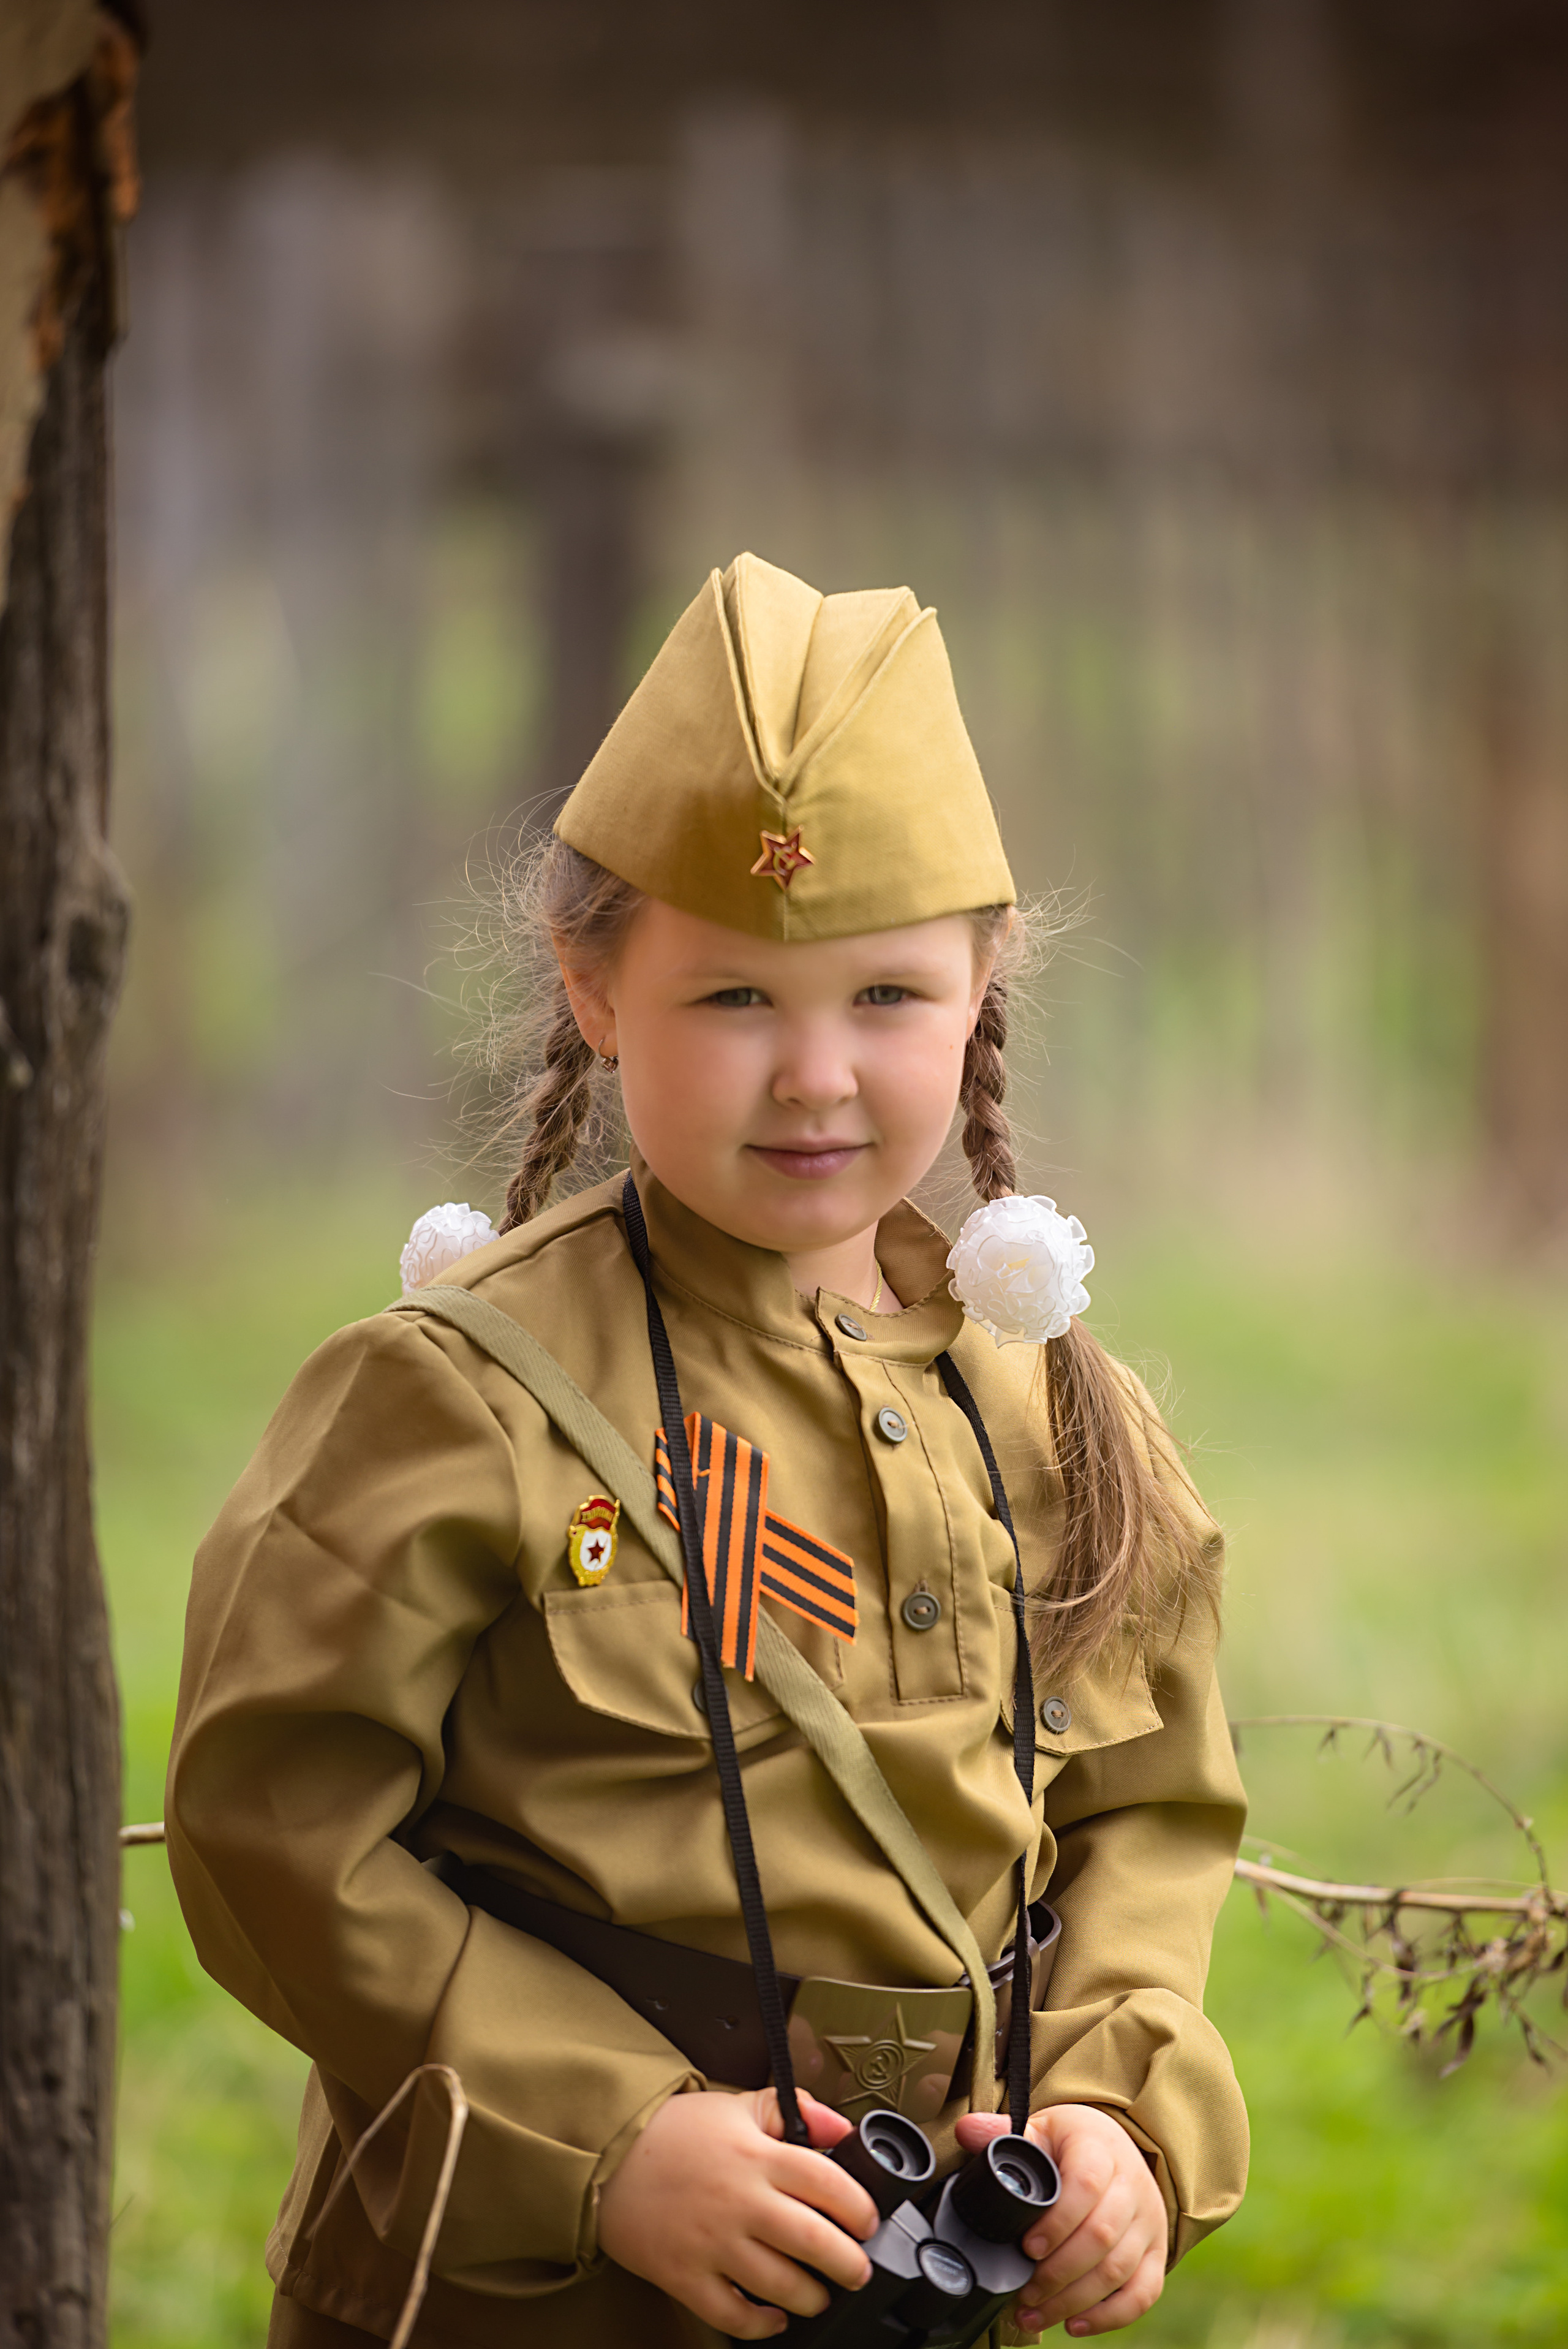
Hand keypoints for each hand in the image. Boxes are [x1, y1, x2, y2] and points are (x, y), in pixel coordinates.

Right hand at [597, 2087, 878, 2337]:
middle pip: (814, 2240)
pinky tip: (774, 2318)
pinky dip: (760, 2324)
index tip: (867, 2221)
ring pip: (780, 2284)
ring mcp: (713, 2243)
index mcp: (757, 2156)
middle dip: (848, 2263)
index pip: (828, 2182)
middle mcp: (741, 2201)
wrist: (607, 2159)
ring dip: (811, 2297)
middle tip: (857, 2270)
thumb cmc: (671, 2133)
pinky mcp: (686, 2276)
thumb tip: (840, 2124)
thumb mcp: (734, 2105)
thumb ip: (791, 2110)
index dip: (859, 2206)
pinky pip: (732, 2314)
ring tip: (818, 2294)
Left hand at [953, 2103, 1165, 2339]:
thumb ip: (1002, 2132)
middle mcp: (1132, 2185)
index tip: (1027, 2247)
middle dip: (1058, 2273)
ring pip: (1119, 2270)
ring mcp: (1148, 2221)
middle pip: (1102, 2236)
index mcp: (1101, 2148)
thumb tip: (966, 2130)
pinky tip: (1075, 2324)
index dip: (1057, 2222)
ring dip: (1074, 2301)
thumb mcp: (1040, 2129)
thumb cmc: (1072, 2143)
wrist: (1116, 2148)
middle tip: (1024, 2292)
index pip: (1086, 2185)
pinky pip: (1143, 2292)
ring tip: (1035, 2314)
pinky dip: (1110, 2316)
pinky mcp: (1156, 2251)